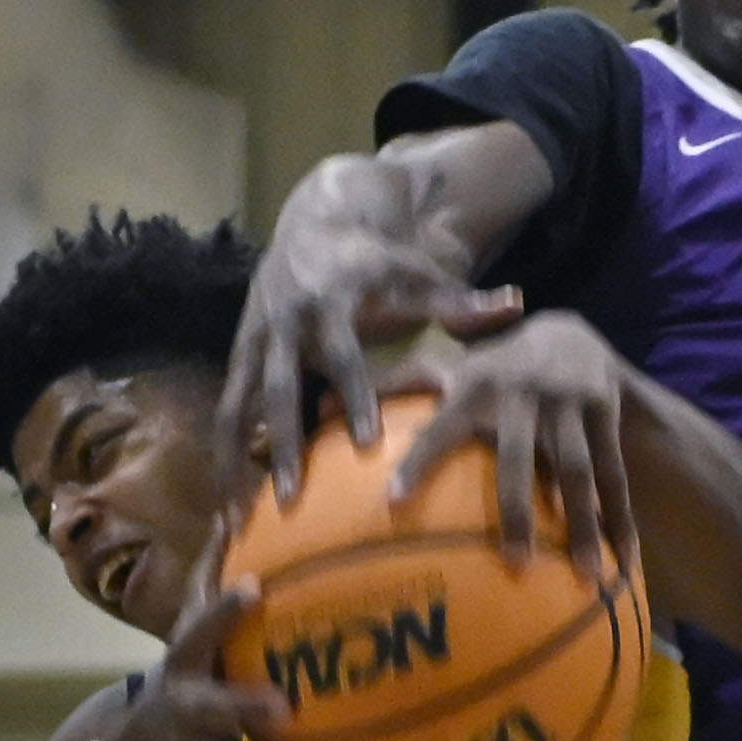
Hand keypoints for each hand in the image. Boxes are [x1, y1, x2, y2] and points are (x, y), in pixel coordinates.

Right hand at [89, 520, 322, 740]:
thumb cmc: (186, 672)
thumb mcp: (192, 629)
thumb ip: (210, 577)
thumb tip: (234, 508)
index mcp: (186, 657)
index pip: (200, 625)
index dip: (223, 608)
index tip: (256, 587)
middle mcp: (186, 702)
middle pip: (209, 706)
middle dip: (241, 706)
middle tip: (283, 708)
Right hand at [216, 159, 521, 505]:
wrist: (314, 222)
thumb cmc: (375, 260)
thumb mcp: (415, 272)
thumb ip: (461, 298)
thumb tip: (516, 304)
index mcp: (327, 302)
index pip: (343, 355)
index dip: (356, 396)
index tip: (368, 442)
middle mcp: (283, 322)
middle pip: (278, 390)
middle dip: (283, 445)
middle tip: (291, 498)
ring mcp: (254, 339)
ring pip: (235, 405)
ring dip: (233, 461)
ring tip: (237, 518)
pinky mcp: (238, 352)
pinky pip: (227, 408)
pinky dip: (225, 453)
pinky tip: (230, 501)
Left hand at [377, 313, 637, 582]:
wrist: (573, 336)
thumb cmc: (491, 368)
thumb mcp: (448, 368)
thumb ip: (392, 389)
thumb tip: (319, 408)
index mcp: (477, 385)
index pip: (442, 425)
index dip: (419, 460)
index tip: (392, 502)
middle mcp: (523, 394)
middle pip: (520, 460)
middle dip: (518, 510)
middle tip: (513, 564)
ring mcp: (569, 407)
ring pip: (577, 473)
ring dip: (583, 525)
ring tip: (582, 577)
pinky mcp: (606, 417)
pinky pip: (616, 479)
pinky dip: (621, 524)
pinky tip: (622, 569)